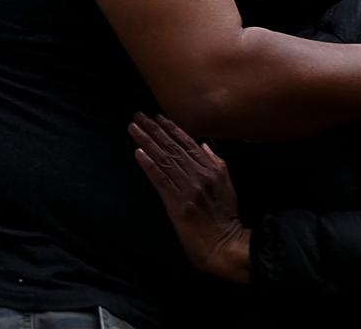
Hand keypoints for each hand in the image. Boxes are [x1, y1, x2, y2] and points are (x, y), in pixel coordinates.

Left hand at [128, 113, 250, 282]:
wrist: (225, 245)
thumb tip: (204, 145)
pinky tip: (137, 153)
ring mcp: (187, 188)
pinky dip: (148, 165)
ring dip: (146, 142)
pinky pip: (160, 180)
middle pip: (171, 147)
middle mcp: (198, 174)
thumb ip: (216, 163)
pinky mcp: (177, 204)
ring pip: (163, 159)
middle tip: (137, 115)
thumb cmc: (226, 217)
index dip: (170, 128)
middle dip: (153, 129)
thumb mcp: (227, 185)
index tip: (157, 116)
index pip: (187, 143)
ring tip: (132, 128)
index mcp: (211, 169)